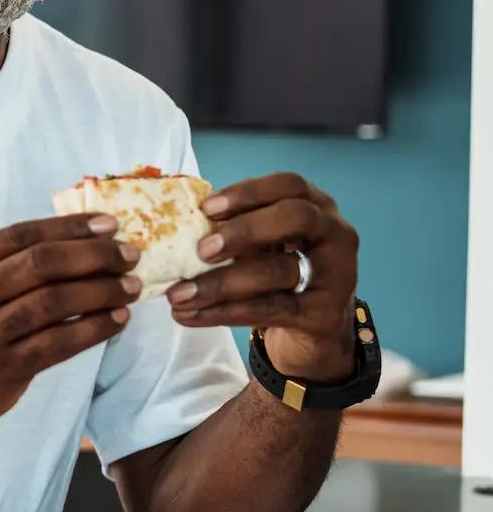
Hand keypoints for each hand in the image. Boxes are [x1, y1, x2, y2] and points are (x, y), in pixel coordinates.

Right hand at [0, 215, 138, 436]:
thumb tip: (63, 243)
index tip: (107, 224)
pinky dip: (92, 329)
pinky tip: (115, 320)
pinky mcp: (0, 370)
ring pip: (54, 302)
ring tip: (129, 286)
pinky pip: (57, 344)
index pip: (20, 235)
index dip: (70, 227)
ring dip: (101, 290)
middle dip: (94, 255)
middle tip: (128, 253)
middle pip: (41, 264)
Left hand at [164, 173, 359, 381]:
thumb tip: (177, 222)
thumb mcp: (264, 242)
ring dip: (220, 283)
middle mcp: (335, 234)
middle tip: (201, 250)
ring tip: (177, 295)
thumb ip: (235, 228)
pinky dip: (224, 312)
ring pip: (277, 271)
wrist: (316, 327)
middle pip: (296, 217)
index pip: (290, 185)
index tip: (205, 208)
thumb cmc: (280, 270)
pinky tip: (191, 315)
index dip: (248, 193)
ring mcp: (335, 274)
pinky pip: (269, 310)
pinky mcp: (323, 313)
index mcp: (316, 206)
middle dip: (244, 230)